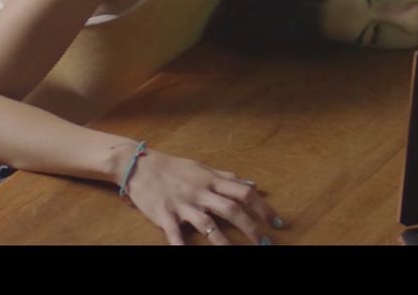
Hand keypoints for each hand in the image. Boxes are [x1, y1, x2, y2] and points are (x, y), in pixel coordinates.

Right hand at [124, 147, 283, 245]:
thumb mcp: (203, 168)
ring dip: (225, 241)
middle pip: (231, 210)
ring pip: (208, 224)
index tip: (277, 222)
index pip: (244, 194)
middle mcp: (201, 192)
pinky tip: (189, 254)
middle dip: (251, 228)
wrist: (140, 165)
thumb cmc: (174, 167)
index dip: (263, 208)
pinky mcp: (165, 215)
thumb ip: (228, 177)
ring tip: (239, 253)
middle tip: (266, 242)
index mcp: (212, 181)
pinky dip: (182, 246)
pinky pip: (175, 234)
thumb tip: (253, 184)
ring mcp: (183, 205)